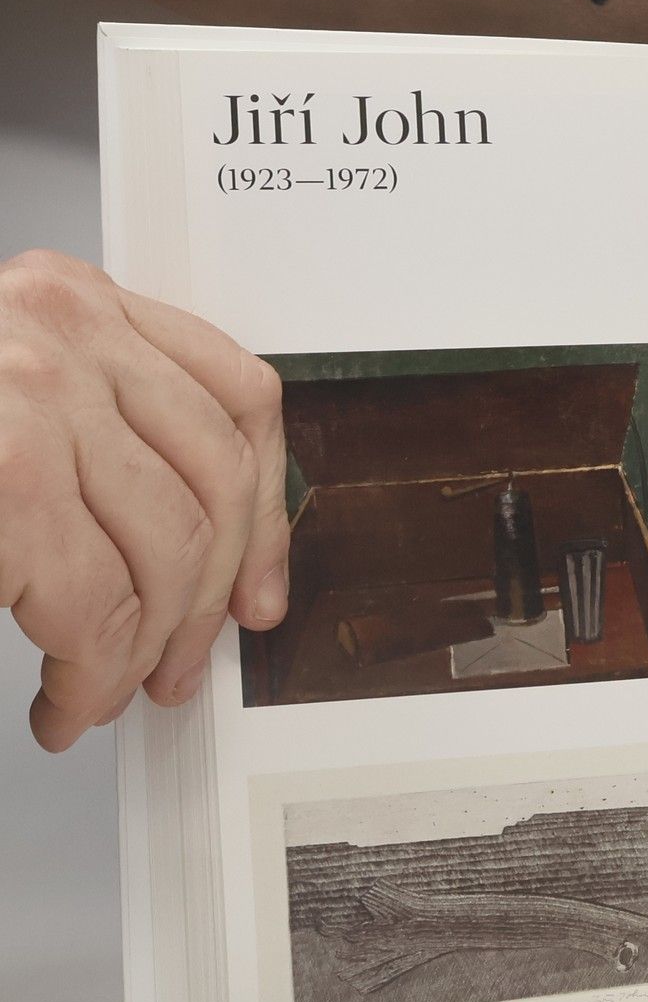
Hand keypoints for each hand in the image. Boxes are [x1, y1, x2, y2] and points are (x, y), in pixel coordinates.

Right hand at [0, 252, 288, 751]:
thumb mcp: (4, 391)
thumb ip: (97, 435)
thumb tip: (211, 555)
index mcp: (71, 300)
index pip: (238, 397)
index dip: (266, 512)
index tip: (261, 588)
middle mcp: (62, 330)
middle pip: (215, 486)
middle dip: (208, 603)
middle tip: (177, 667)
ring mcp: (31, 394)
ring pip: (168, 552)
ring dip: (146, 650)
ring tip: (106, 691)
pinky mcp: (6, 472)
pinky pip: (96, 602)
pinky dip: (92, 673)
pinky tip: (63, 700)